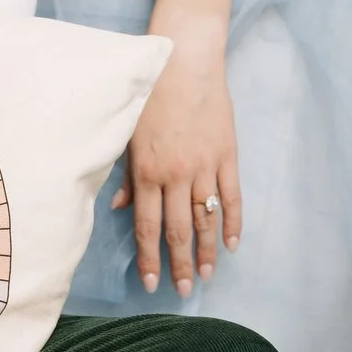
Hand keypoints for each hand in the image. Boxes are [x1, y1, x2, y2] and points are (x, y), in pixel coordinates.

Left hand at [113, 26, 241, 297]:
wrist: (185, 60)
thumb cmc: (150, 94)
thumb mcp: (128, 133)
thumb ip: (125, 173)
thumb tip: (118, 208)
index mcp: (147, 171)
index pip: (147, 226)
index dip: (149, 257)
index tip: (151, 283)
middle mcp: (177, 174)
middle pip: (178, 230)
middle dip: (180, 263)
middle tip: (184, 291)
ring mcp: (205, 166)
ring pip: (207, 219)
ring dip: (207, 251)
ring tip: (207, 275)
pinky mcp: (227, 155)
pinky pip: (232, 197)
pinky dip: (233, 222)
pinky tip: (232, 244)